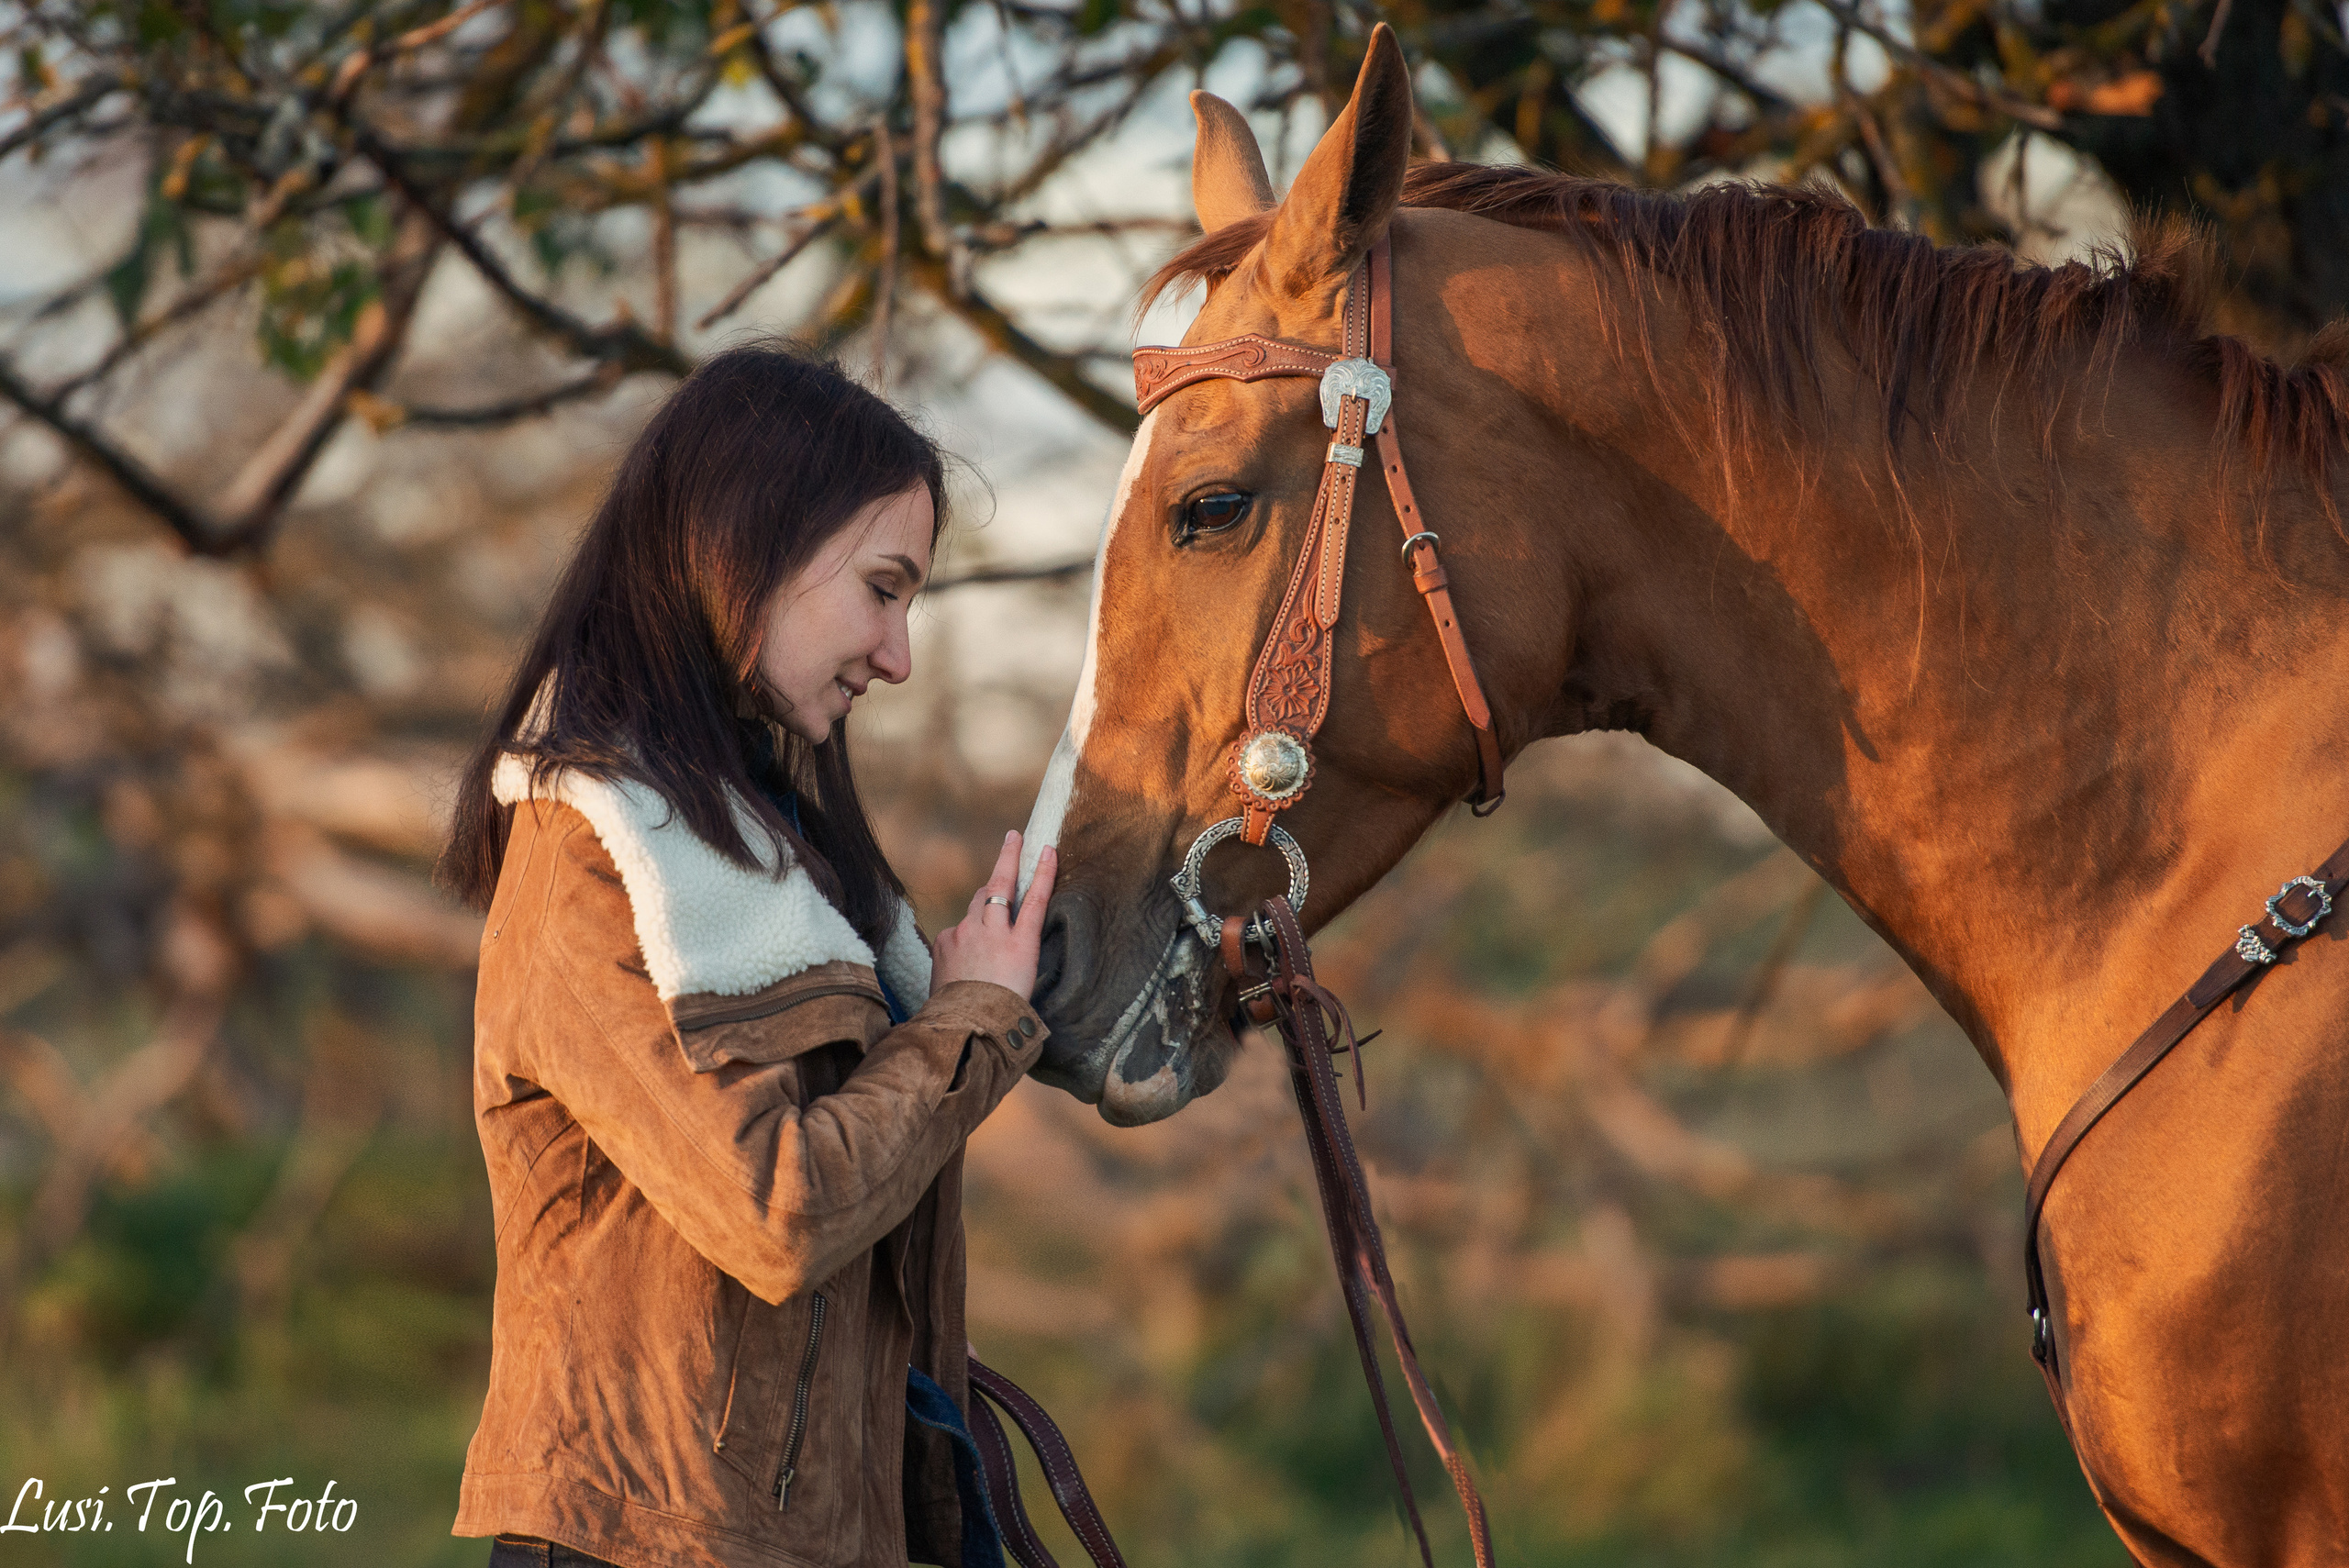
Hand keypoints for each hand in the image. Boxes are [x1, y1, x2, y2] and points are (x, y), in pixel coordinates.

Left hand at [930, 830, 1055, 998]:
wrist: (964, 1027)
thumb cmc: (1003, 1007)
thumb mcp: (1026, 976)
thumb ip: (1018, 945)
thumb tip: (1011, 926)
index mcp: (1021, 946)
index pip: (1035, 900)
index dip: (1043, 873)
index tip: (1048, 848)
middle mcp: (991, 934)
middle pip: (999, 886)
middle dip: (1007, 858)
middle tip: (1013, 837)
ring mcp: (964, 934)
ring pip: (976, 904)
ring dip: (985, 900)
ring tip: (992, 913)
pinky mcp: (944, 941)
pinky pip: (959, 927)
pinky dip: (966, 933)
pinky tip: (968, 955)